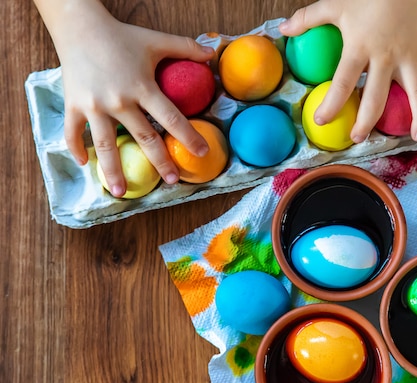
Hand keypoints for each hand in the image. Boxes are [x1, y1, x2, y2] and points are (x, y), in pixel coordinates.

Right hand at [41, 1, 213, 196]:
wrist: (79, 26)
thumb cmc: (121, 36)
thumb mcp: (156, 40)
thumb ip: (185, 48)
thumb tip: (213, 53)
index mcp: (143, 87)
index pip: (171, 118)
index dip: (189, 137)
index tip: (202, 153)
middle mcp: (119, 101)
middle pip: (144, 138)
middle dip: (160, 162)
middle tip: (171, 181)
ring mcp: (94, 106)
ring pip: (107, 145)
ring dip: (114, 171)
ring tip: (121, 192)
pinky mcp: (73, 105)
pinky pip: (73, 133)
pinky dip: (77, 149)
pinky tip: (85, 164)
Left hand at [280, 0, 416, 142]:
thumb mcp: (334, 3)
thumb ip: (308, 19)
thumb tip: (282, 30)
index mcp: (359, 48)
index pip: (342, 84)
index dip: (331, 105)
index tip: (321, 121)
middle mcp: (385, 58)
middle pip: (376, 99)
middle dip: (367, 122)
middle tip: (358, 138)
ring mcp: (409, 56)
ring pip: (416, 93)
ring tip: (415, 136)